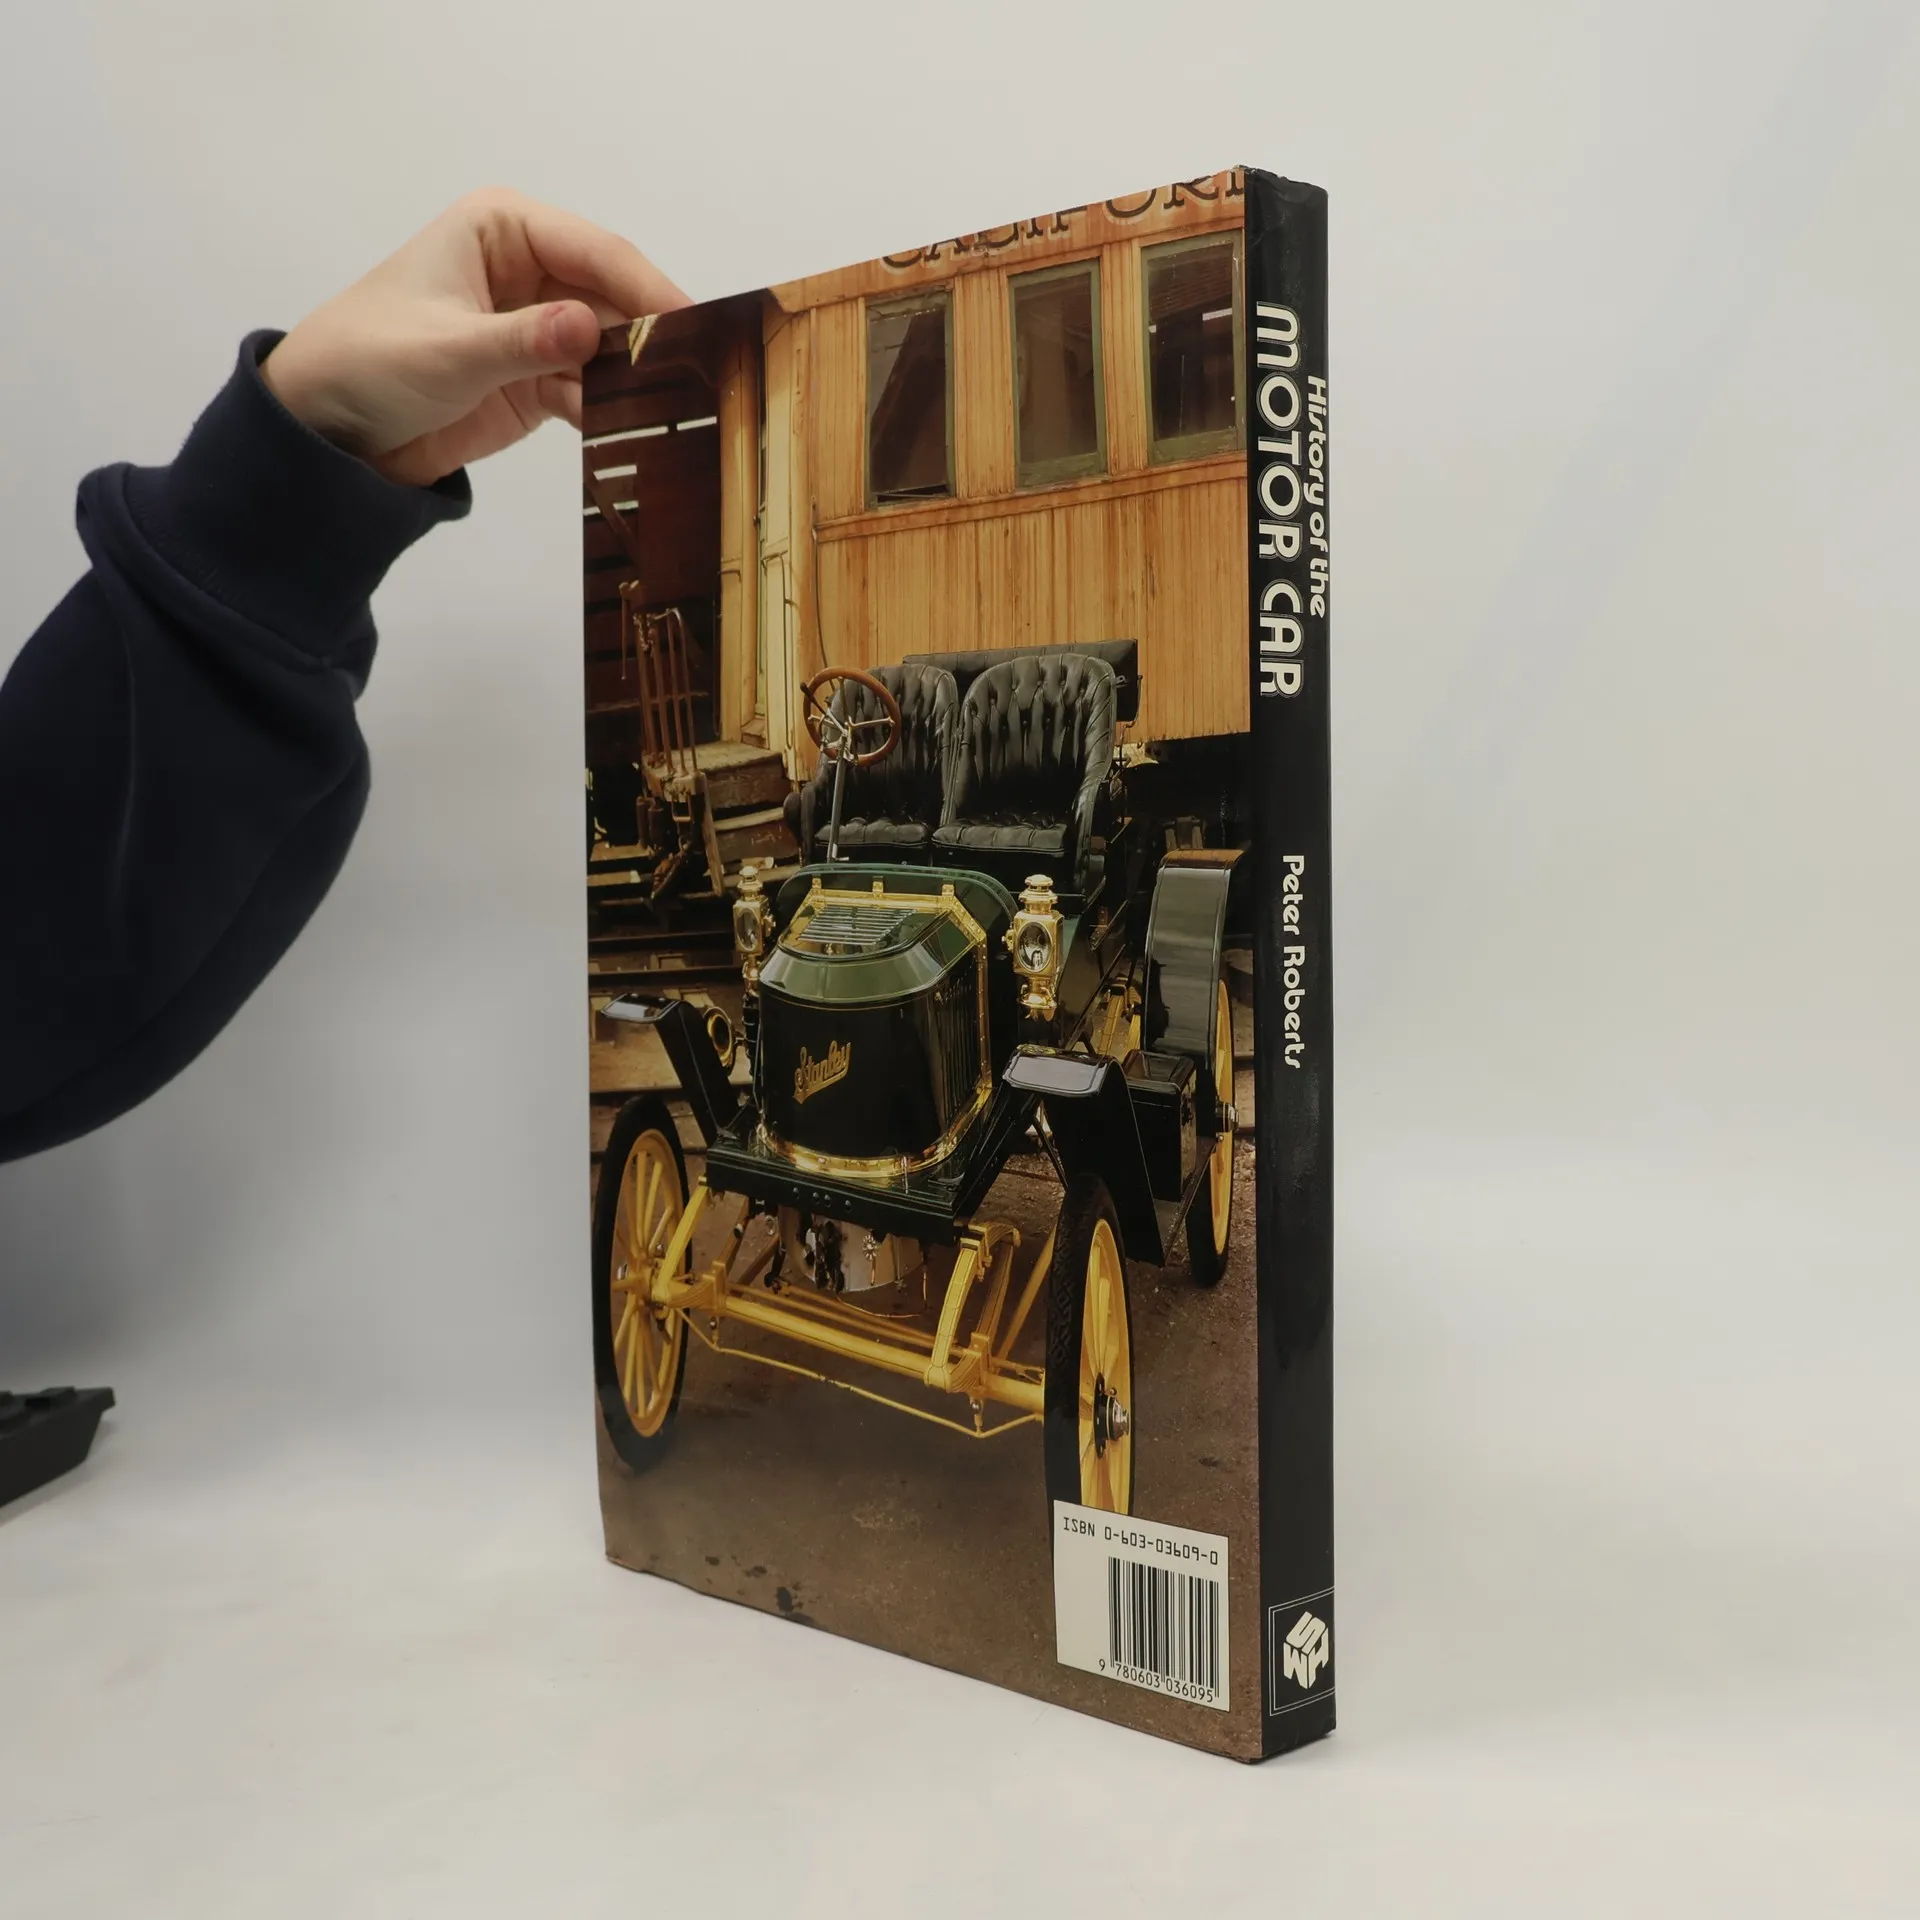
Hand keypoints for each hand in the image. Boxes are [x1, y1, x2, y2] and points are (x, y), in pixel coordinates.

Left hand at [262, 188, 687, 487]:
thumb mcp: (446, 351)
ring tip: (680, 409)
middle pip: (614, 297)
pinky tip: (639, 431)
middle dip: (652, 333)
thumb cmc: (367, 362)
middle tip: (703, 372)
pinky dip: (615, 410)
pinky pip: (594, 390)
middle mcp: (530, 270)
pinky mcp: (539, 381)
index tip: (695, 324)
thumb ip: (523, 343)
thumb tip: (589, 330)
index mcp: (504, 231)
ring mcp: (538, 328)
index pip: (596, 252)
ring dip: (639, 378)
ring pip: (611, 347)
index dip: (647, 288)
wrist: (326, 430)